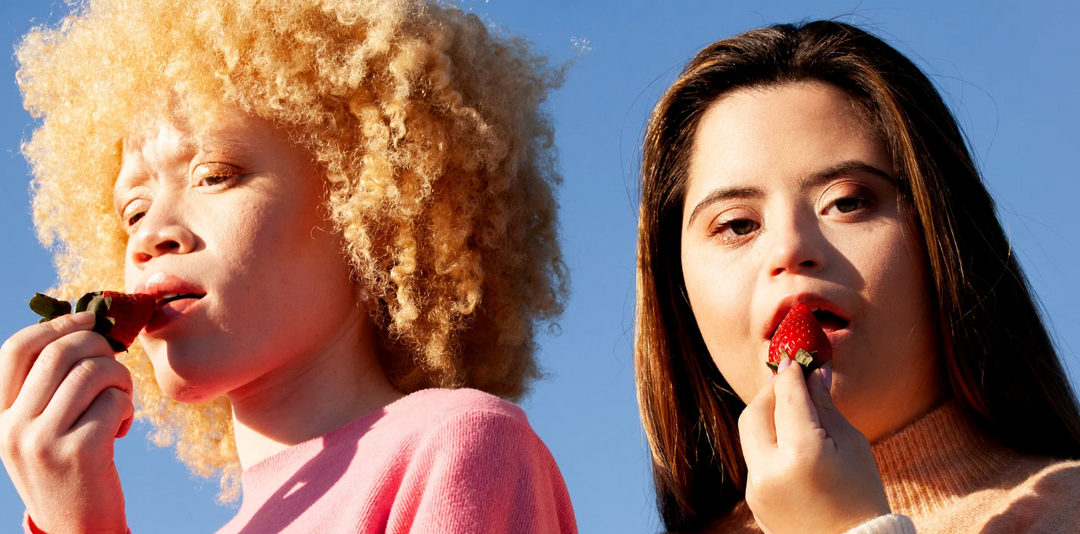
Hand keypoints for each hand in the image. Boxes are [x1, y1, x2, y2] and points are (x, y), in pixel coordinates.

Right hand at [0, 312, 131, 532]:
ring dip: (120, 380)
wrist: (77, 527)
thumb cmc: (69, 465)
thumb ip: (49, 384)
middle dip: (100, 348)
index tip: (89, 319)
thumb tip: (82, 323)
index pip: (18, 349)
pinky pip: (115, 402)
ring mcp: (41, 441)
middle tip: (115, 366)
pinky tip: (119, 431)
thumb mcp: (43, 426)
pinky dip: (127, 409)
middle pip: (62, 352)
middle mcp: (11, 426)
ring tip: (119, 402)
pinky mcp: (78, 452)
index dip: (58, 325)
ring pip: (94, 373)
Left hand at [738, 358, 889, 533]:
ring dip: (766, 412)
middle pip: (755, 411)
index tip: (795, 356)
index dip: (790, 373)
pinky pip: (754, 456)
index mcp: (801, 455)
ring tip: (788, 402)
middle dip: (770, 390)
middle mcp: (770, 470)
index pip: (788, 398)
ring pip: (749, 433)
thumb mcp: (851, 444)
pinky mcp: (752, 498)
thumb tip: (812, 371)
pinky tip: (786, 434)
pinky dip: (767, 439)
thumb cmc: (862, 495)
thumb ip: (825, 406)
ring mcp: (756, 487)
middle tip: (787, 375)